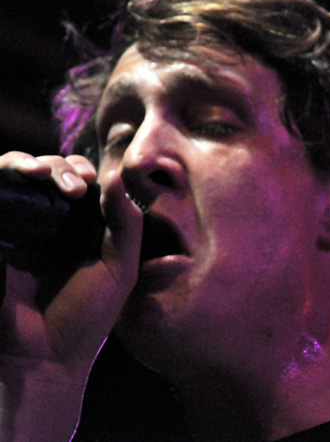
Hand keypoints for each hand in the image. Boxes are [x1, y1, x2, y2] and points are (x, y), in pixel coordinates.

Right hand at [0, 152, 142, 440]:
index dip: (84, 172)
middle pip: (52, 175)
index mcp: (87, 230)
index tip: (91, 179)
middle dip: (61, 167)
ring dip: (28, 164)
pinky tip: (19, 177)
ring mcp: (22, 230)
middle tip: (73, 186)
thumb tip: (117, 177)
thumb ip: (126, 223)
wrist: (42, 357)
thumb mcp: (121, 268)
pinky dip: (4, 177)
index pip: (84, 183)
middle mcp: (54, 226)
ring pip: (19, 177)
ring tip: (40, 174)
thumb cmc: (87, 316)